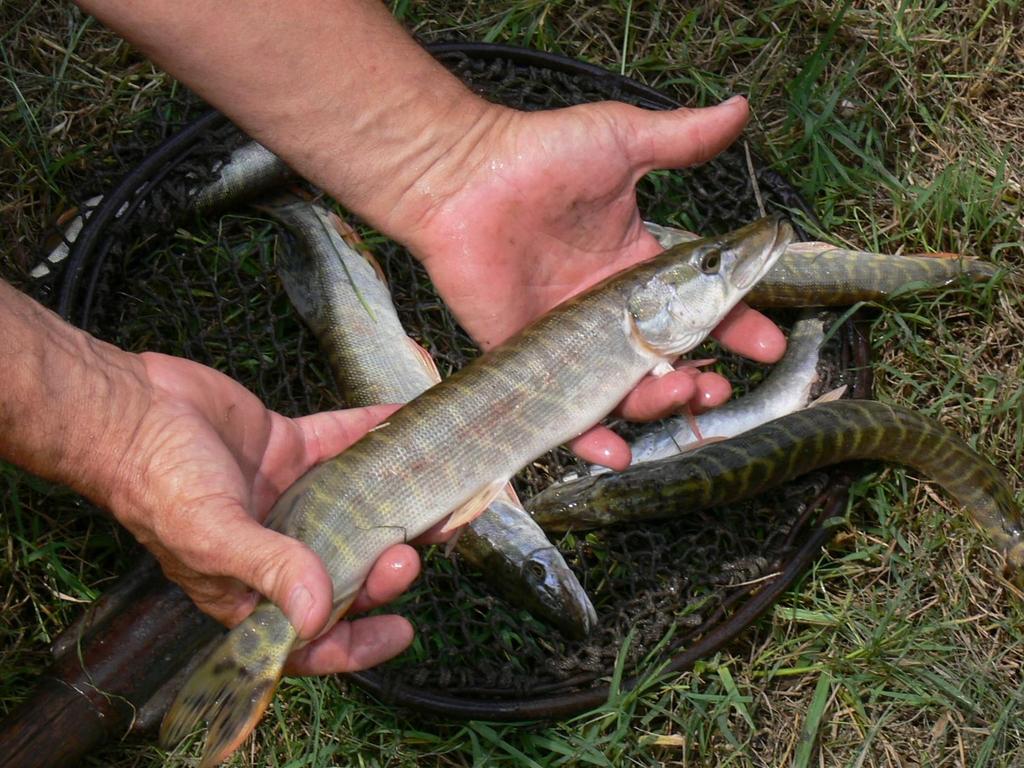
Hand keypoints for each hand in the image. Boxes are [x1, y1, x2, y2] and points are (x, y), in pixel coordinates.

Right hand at [105, 352, 424, 674]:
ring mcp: (287, 495)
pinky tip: (405, 420)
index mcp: (248, 587)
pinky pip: (342, 443)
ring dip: (393, 504)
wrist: (127, 407)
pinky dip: (373, 433)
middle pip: (344, 569)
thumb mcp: (209, 535)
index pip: (309, 633)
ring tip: (436, 498)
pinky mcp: (290, 448)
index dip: (356, 640)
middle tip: (412, 550)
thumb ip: (266, 570)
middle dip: (382, 567)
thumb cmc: (154, 481)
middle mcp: (275, 545)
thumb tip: (317, 616)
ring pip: (354, 508)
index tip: (402, 630)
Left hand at [389, 96, 785, 468]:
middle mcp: (606, 311)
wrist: (462, 178)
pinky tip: (616, 453)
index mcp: (633, 269)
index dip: (733, 327)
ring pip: (622, 391)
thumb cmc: (538, 156)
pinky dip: (588, 439)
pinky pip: (561, 410)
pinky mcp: (527, 359)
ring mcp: (568, 339)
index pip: (695, 307)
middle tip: (720, 387)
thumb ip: (680, 140)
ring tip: (683, 395)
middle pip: (665, 359)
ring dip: (658, 405)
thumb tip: (740, 109)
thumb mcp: (621, 143)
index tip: (766, 345)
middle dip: (701, 379)